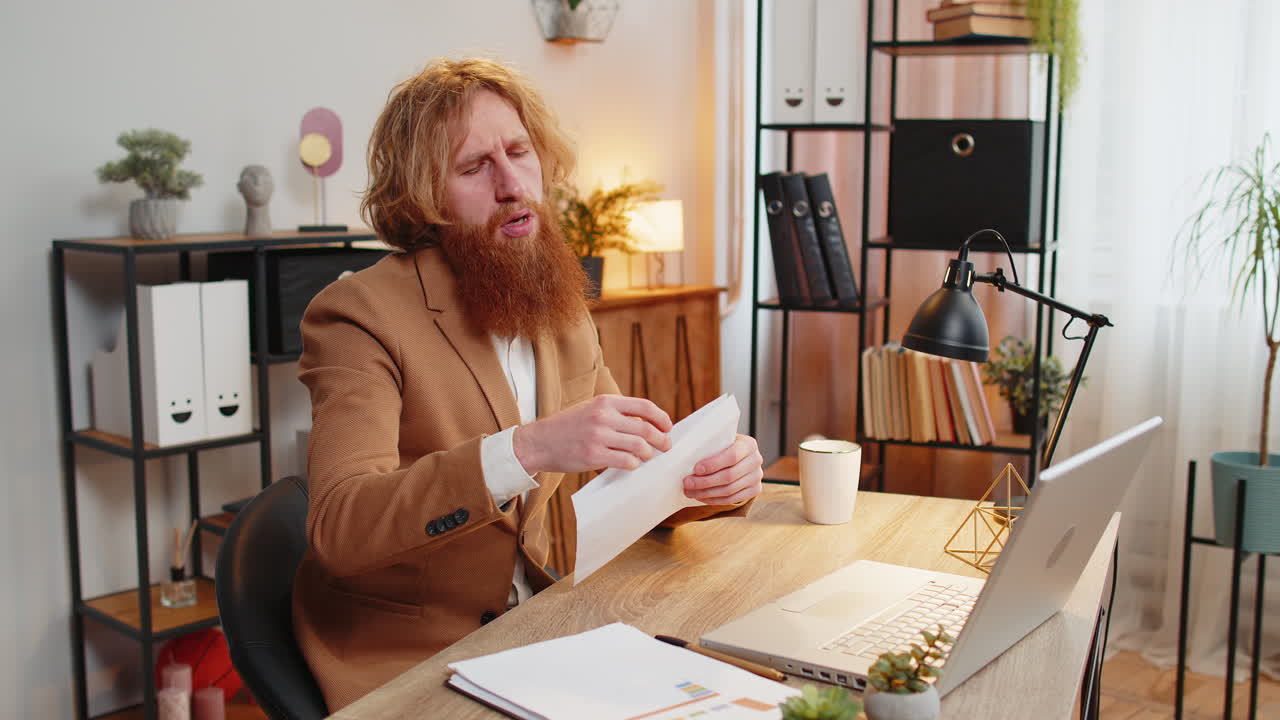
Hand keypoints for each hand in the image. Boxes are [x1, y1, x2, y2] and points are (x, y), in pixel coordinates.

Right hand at [513, 394, 671, 474]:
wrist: (538, 442)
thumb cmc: (567, 426)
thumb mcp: (591, 409)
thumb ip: (615, 412)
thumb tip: (646, 423)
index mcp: (606, 402)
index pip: (644, 406)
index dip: (661, 418)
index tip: (668, 427)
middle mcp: (604, 416)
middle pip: (646, 428)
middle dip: (661, 439)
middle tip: (666, 446)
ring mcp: (598, 436)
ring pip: (639, 446)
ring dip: (648, 453)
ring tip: (647, 457)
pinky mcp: (593, 456)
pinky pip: (626, 461)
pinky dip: (634, 464)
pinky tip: (632, 464)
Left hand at [683, 434, 762, 504]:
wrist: (739, 456)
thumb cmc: (724, 446)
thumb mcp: (720, 439)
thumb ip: (709, 443)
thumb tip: (684, 451)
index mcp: (748, 444)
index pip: (731, 456)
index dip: (713, 464)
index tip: (696, 469)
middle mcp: (756, 460)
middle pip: (729, 476)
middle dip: (705, 482)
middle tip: (687, 483)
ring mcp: (757, 477)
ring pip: (729, 490)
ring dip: (706, 493)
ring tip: (690, 492)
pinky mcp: (755, 490)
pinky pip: (732, 499)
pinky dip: (714, 500)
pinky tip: (701, 497)